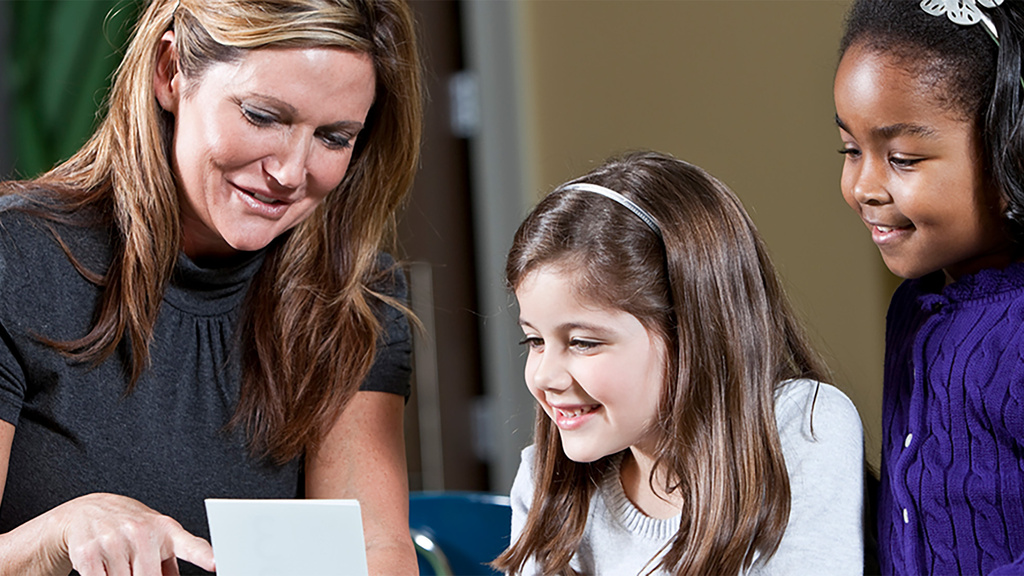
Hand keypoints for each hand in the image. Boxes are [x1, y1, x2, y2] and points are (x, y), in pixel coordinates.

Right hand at [53, 493, 213, 575]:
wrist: (86, 510)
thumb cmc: (129, 525)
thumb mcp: (157, 536)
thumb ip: (171, 562)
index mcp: (166, 530)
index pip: (190, 546)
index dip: (204, 556)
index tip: (216, 563)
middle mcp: (142, 532)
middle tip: (135, 566)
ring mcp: (114, 541)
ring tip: (119, 563)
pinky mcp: (88, 553)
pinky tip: (103, 567)